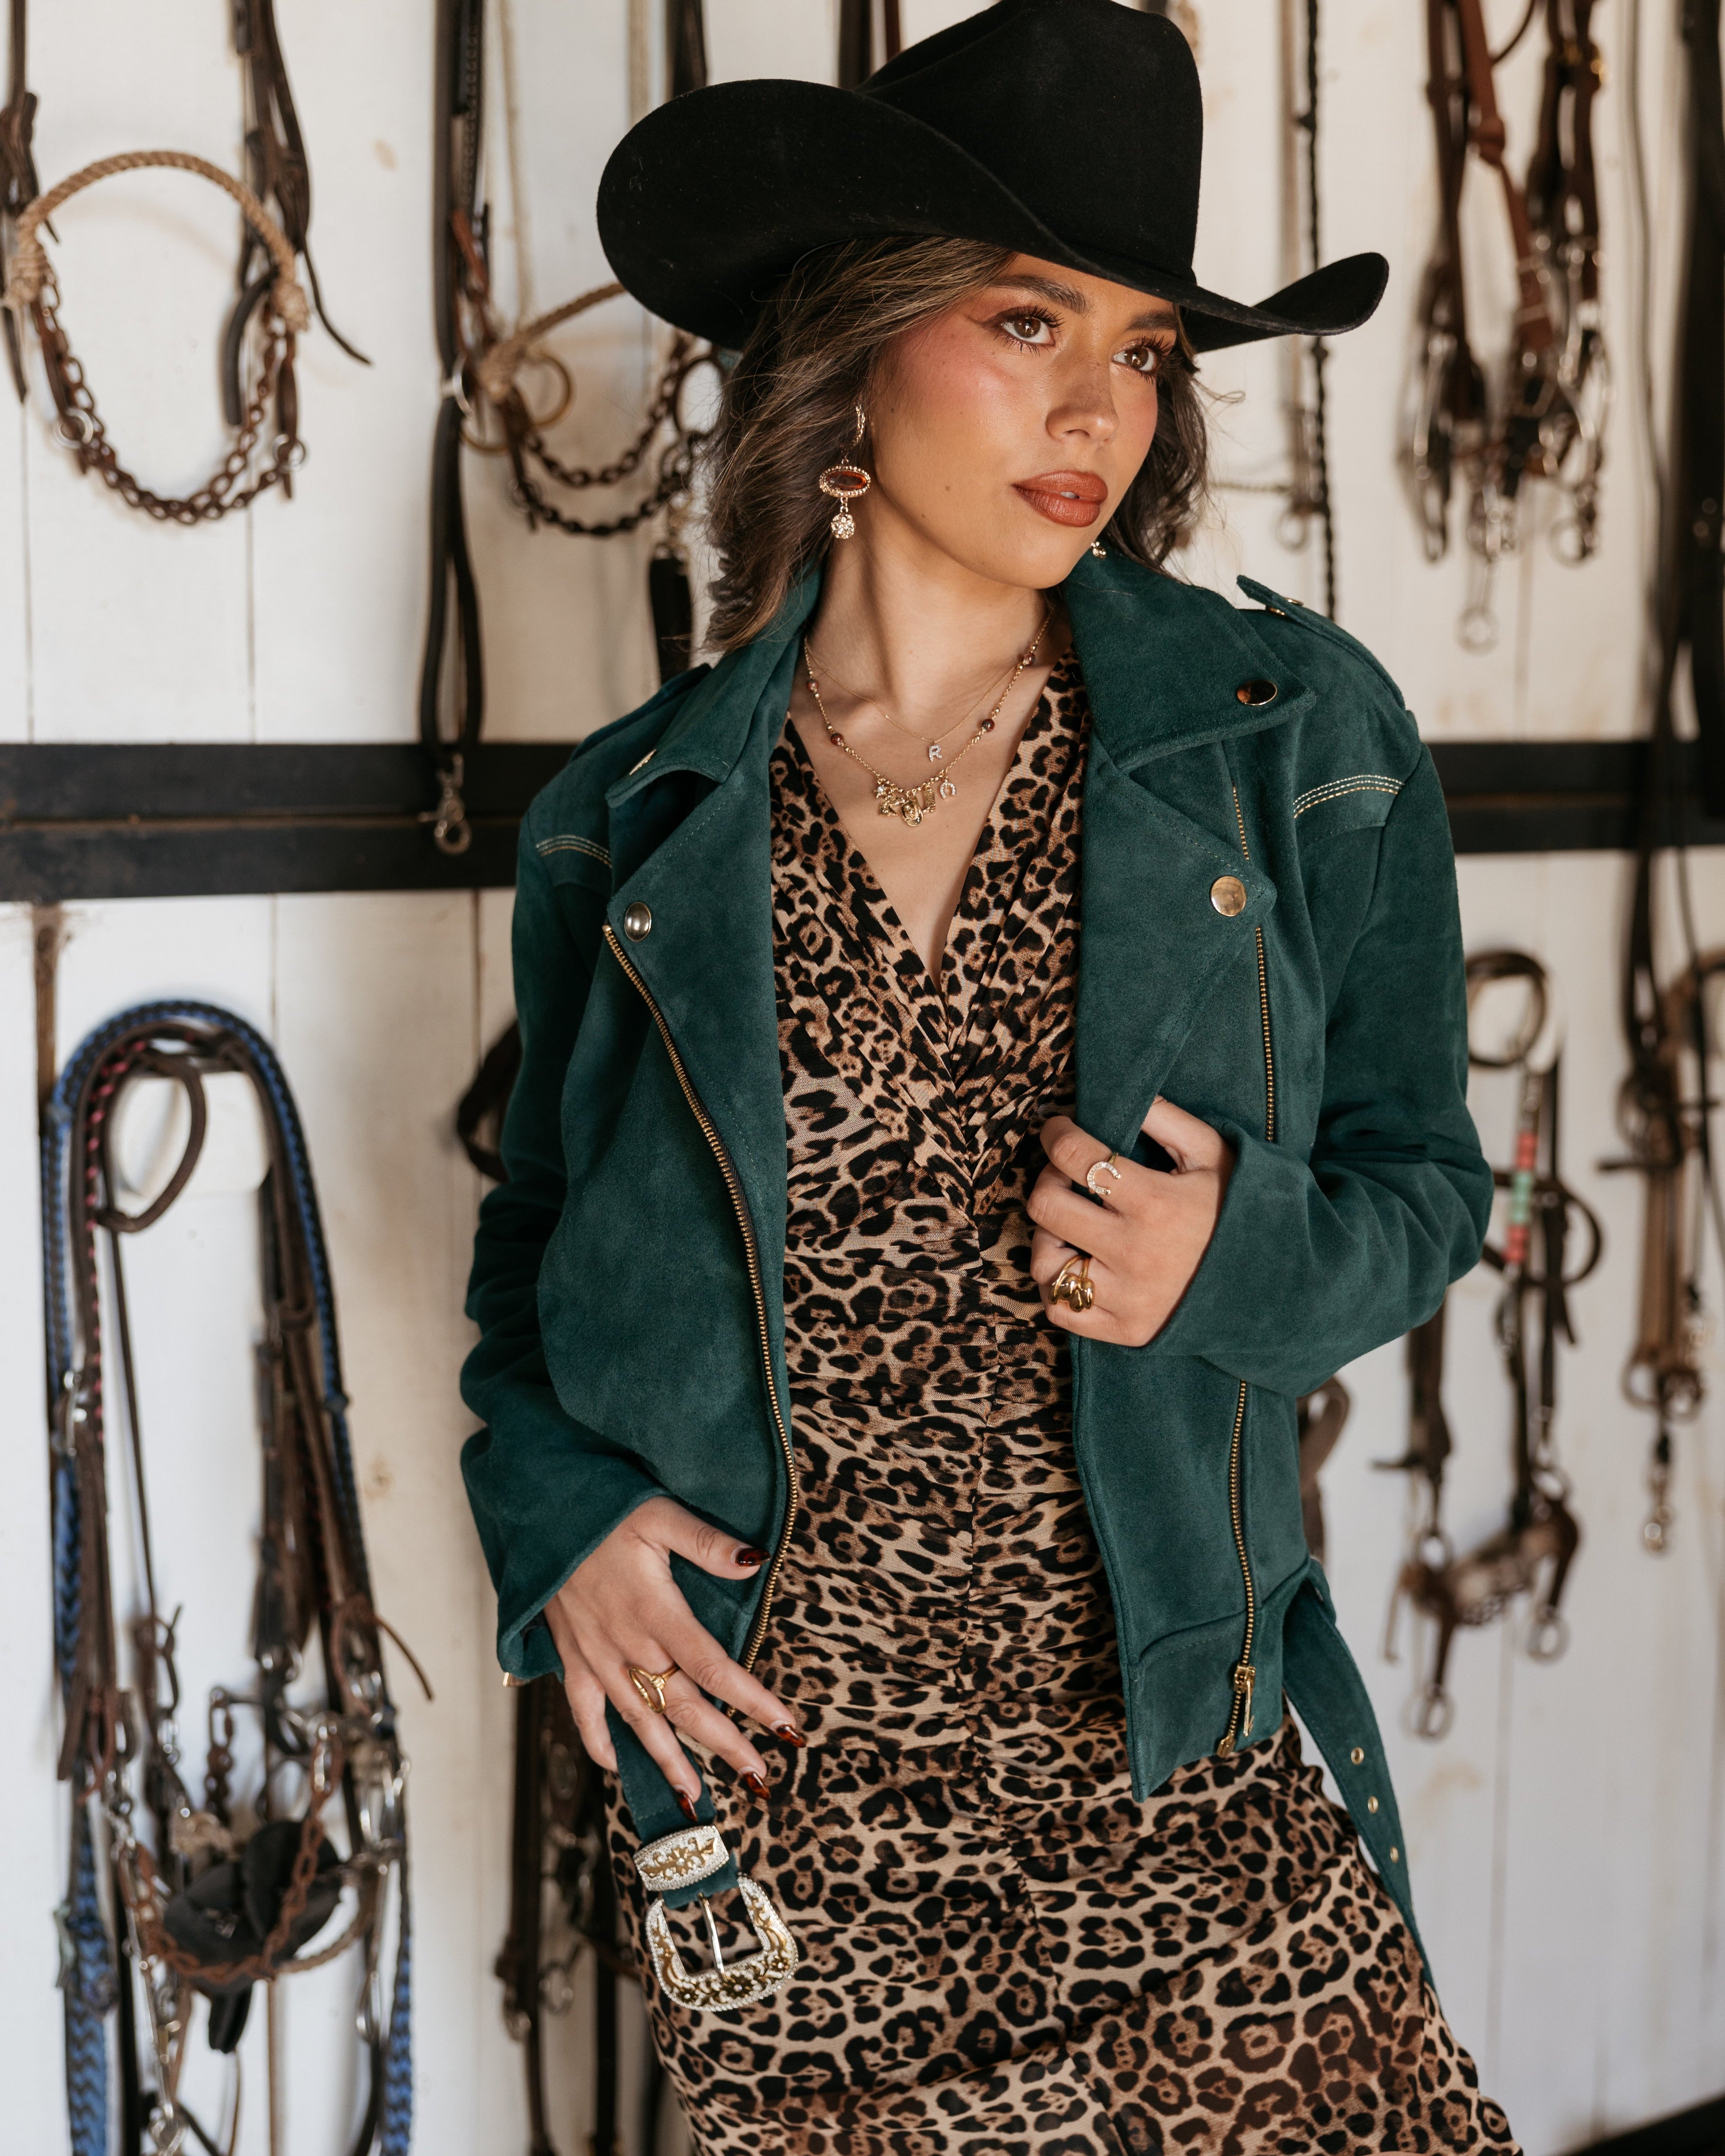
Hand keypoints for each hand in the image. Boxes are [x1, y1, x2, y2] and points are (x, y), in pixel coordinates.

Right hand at [543, 1497, 798, 1814]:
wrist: (540, 1516)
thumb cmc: (605, 1511)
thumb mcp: (660, 1514)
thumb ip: (707, 1542)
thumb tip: (755, 1561)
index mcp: (656, 1612)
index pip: (713, 1668)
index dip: (751, 1702)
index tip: (785, 1729)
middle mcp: (628, 1646)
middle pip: (683, 1707)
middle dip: (724, 1744)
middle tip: (759, 1777)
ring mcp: (597, 1659)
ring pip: (639, 1722)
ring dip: (670, 1760)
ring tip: (696, 1797)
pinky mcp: (572, 1659)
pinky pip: (585, 1713)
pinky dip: (600, 1745)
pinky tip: (619, 1768)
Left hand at [1028, 1098, 1234, 1346]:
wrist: (1279, 1284)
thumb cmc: (1241, 1211)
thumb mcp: (1215, 1154)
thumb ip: (1167, 1120)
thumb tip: (1124, 1094)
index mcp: (1155, 1203)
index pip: (1076, 1157)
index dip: (1057, 1134)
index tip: (1059, 1129)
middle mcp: (1134, 1253)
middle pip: (1047, 1207)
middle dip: (1047, 1179)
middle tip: (1065, 1175)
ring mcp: (1127, 1297)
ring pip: (1046, 1263)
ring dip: (1048, 1236)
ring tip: (1071, 1225)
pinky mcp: (1126, 1331)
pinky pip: (1061, 1310)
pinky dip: (1056, 1286)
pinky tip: (1076, 1264)